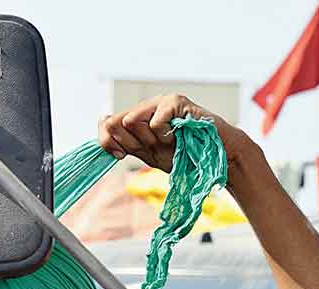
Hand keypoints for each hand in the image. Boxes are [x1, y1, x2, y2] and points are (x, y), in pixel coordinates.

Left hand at [97, 94, 254, 174]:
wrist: (214, 158)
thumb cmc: (184, 155)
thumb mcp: (148, 153)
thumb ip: (127, 143)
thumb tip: (104, 127)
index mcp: (138, 117)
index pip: (106, 122)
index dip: (107, 141)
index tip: (120, 155)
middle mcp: (146, 106)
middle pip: (115, 123)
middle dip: (132, 143)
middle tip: (155, 148)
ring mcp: (160, 101)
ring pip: (131, 121)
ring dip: (150, 141)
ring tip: (169, 142)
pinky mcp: (176, 101)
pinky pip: (154, 122)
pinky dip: (164, 136)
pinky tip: (178, 136)